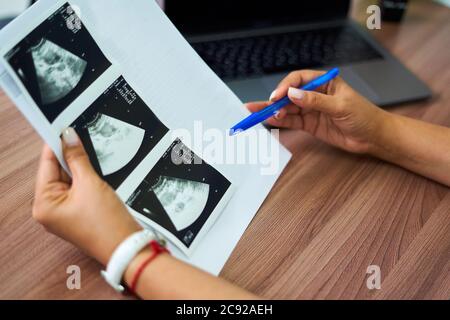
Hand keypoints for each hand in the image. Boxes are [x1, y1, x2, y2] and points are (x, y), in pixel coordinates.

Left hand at [32, 128, 140, 265]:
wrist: (127, 247)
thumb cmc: (106, 225)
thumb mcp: (90, 184)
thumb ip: (78, 158)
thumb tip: (69, 137)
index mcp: (43, 204)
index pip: (46, 164)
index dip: (55, 143)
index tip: (63, 126)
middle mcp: (49, 209)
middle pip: (57, 171)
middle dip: (70, 155)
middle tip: (81, 136)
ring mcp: (64, 212)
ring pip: (69, 178)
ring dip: (80, 166)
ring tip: (91, 155)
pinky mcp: (78, 212)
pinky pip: (78, 188)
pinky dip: (86, 177)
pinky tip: (95, 170)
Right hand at [246, 70, 389, 153]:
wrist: (373, 138)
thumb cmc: (364, 116)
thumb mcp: (341, 106)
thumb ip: (316, 101)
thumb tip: (293, 94)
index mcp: (325, 82)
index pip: (299, 79)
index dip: (286, 86)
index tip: (277, 96)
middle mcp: (315, 94)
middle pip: (289, 95)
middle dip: (273, 100)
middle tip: (257, 106)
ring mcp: (311, 110)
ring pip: (287, 109)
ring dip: (273, 112)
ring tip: (257, 115)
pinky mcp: (310, 124)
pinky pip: (292, 121)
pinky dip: (280, 121)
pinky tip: (269, 120)